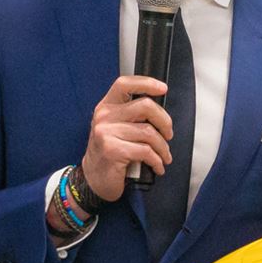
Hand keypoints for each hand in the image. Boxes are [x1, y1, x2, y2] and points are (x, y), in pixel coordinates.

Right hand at [82, 75, 173, 201]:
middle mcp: (104, 117)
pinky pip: (146, 151)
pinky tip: (157, 166)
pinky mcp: (113, 151)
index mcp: (106, 107)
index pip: (124, 84)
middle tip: (168, 134)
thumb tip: (160, 113)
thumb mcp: (115, 128)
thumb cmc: (109, 154)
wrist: (93, 179)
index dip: (146, 83)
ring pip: (149, 132)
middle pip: (145, 106)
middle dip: (165, 122)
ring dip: (163, 147)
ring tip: (164, 156)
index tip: (163, 88)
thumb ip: (131, 116)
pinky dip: (157, 161)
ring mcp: (107, 133)